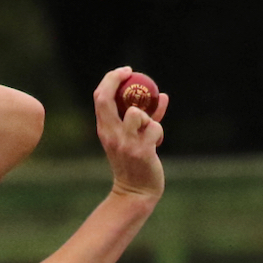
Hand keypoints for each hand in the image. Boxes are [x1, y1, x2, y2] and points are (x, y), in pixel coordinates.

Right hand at [93, 66, 168, 199]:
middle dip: (118, 79)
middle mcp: (111, 134)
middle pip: (107, 98)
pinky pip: (154, 128)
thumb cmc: (134, 164)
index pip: (99, 97)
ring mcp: (125, 142)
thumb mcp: (130, 139)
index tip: (124, 71)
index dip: (110, 79)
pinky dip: (159, 132)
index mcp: (104, 130)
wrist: (135, 192)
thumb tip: (162, 96)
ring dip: (149, 116)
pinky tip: (157, 143)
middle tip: (132, 73)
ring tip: (150, 129)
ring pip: (137, 113)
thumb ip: (143, 119)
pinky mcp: (141, 150)